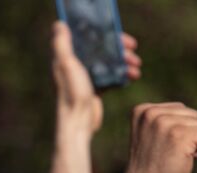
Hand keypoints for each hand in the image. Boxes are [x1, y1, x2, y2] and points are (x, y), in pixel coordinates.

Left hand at [50, 21, 140, 136]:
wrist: (78, 123)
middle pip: (104, 49)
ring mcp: (87, 77)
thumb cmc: (72, 94)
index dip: (111, 36)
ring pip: (110, 63)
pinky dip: (122, 75)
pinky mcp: (95, 89)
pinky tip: (132, 77)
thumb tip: (60, 24)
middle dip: (122, 51)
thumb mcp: (67, 65)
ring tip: (137, 69)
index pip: (94, 38)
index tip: (127, 41)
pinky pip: (111, 77)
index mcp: (70, 56)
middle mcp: (78, 64)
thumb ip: (62, 44)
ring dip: (125, 63)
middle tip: (135, 56)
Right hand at [120, 103, 196, 172]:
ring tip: (175, 157)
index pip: (180, 110)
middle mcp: (152, 113)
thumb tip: (191, 114)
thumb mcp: (152, 135)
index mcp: (143, 110)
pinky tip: (183, 161)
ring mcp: (165, 123)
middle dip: (189, 135)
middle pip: (193, 115)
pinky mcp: (179, 135)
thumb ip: (164, 119)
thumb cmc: (151, 168)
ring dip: (194, 144)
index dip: (178, 131)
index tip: (161, 147)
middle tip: (169, 154)